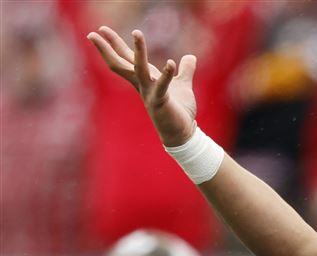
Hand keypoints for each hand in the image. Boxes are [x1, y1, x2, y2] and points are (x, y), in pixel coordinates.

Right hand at [87, 27, 196, 147]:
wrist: (183, 132)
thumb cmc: (180, 110)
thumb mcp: (183, 85)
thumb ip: (185, 71)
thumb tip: (190, 57)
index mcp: (145, 78)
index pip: (127, 58)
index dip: (114, 44)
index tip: (101, 29)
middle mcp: (143, 84)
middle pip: (121, 63)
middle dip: (107, 48)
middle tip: (93, 33)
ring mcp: (149, 92)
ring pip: (140, 68)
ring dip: (139, 50)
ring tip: (136, 32)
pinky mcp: (160, 101)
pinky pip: (162, 86)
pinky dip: (167, 74)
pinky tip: (171, 62)